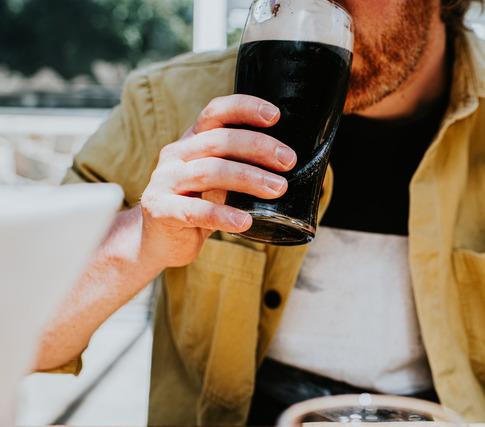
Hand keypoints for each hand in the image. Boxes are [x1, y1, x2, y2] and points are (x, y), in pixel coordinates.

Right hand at [139, 94, 295, 267]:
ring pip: (210, 171)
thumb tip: (307, 174)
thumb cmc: (198, 205)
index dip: (244, 108)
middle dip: (259, 147)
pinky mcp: (159, 209)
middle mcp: (177, 154)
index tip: (275, 116)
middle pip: (219, 140)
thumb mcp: (222, 182)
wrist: (158, 240)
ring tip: (278, 189)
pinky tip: (245, 222)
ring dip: (248, 178)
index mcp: (193, 141)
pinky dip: (223, 215)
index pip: (216, 112)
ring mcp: (165, 180)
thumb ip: (248, 170)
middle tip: (288, 161)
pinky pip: (194, 210)